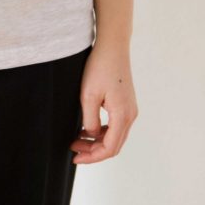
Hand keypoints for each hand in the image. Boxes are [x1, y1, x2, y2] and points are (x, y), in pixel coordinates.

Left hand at [70, 41, 137, 164]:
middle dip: (93, 151)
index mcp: (122, 115)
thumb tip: (92, 134)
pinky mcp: (126, 104)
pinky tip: (87, 128)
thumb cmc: (100, 68)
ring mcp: (130, 109)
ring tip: (77, 139)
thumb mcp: (88, 96)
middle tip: (74, 150)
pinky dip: (102, 132)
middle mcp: (130, 115)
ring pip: (115, 136)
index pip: (109, 148)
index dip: (92, 157)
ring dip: (97, 142)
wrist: (112, 47)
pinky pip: (116, 126)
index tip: (75, 157)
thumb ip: (90, 120)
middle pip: (114, 145)